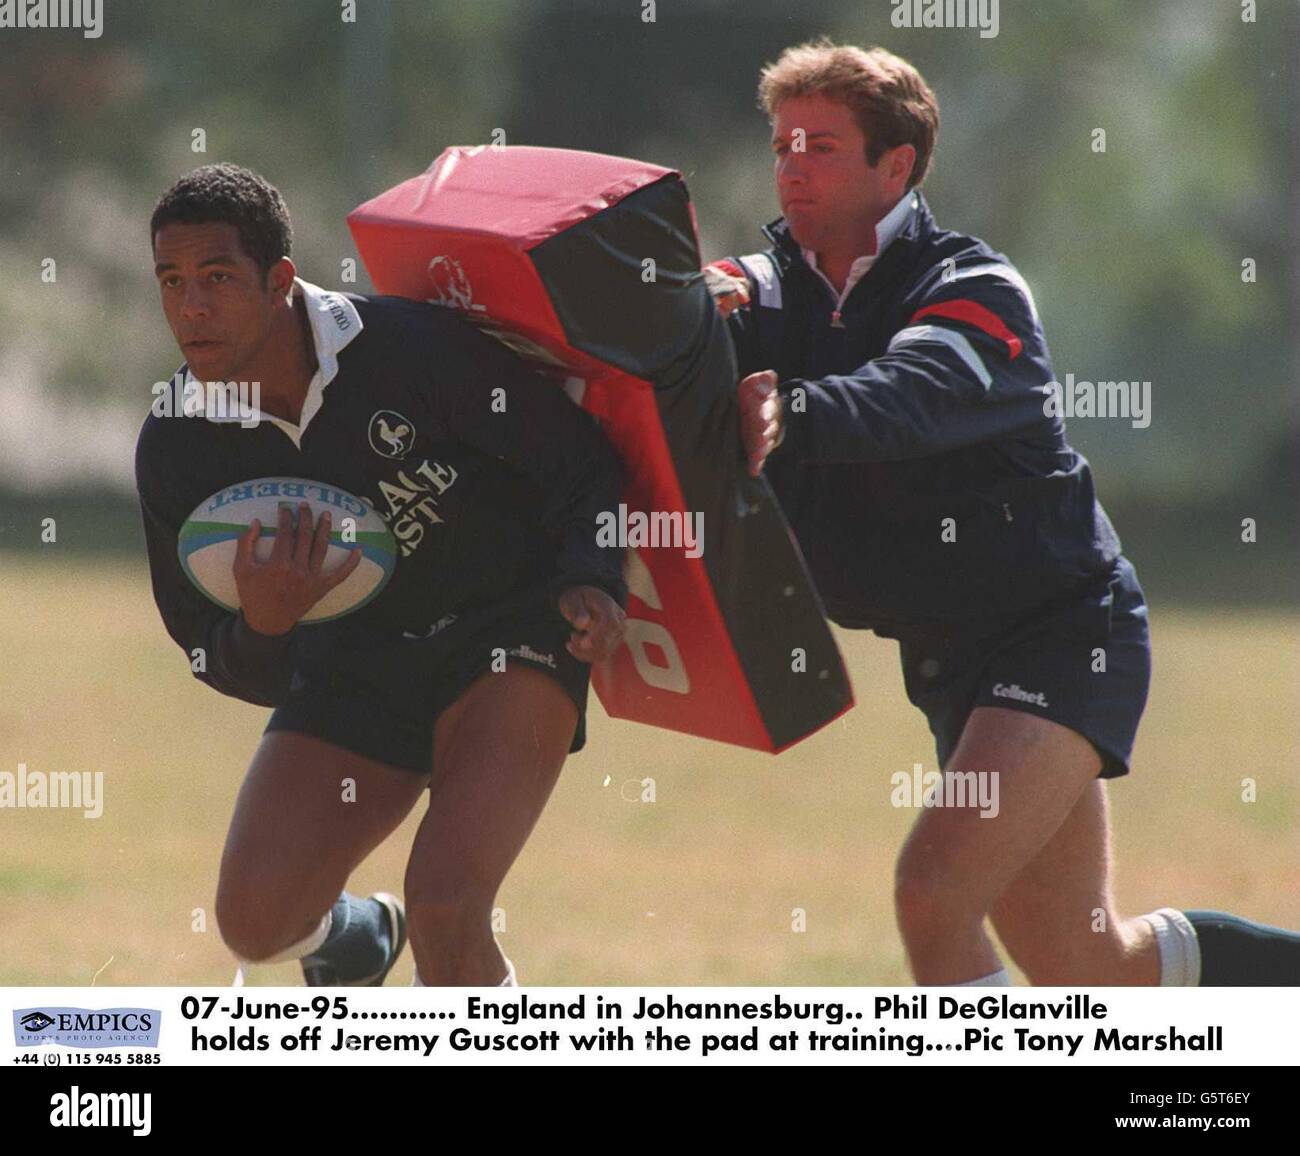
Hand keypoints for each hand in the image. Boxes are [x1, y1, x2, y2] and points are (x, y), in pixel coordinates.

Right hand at [233, 503, 361, 635]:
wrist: (267, 622)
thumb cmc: (253, 594)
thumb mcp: (241, 569)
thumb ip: (245, 544)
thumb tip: (256, 522)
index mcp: (278, 564)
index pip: (285, 533)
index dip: (286, 518)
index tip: (285, 507)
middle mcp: (298, 570)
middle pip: (305, 537)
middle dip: (306, 518)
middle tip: (305, 505)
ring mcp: (312, 580)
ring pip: (321, 549)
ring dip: (325, 530)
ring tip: (326, 515)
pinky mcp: (321, 588)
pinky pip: (340, 575)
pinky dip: (351, 564)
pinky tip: (359, 550)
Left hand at [557, 585, 625, 662]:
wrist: (585, 600)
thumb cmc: (577, 599)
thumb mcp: (572, 600)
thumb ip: (577, 611)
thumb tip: (582, 624)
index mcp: (609, 605)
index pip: (610, 623)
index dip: (598, 635)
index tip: (582, 643)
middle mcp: (619, 620)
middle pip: (608, 641)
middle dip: (586, 646)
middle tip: (572, 636)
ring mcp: (618, 633)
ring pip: (604, 652)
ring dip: (584, 652)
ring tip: (572, 639)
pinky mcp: (613, 643)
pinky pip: (601, 656)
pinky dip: (585, 656)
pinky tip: (574, 647)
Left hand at [738, 369, 783, 476]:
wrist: (762, 414)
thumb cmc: (756, 397)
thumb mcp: (760, 386)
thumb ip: (764, 381)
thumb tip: (769, 374)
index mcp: (766, 408)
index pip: (767, 411)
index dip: (766, 415)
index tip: (764, 419)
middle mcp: (766, 425)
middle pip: (767, 430)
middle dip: (764, 433)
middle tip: (762, 436)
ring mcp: (762, 437)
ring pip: (764, 445)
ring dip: (761, 450)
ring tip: (757, 455)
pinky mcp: (756, 448)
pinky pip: (757, 458)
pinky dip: (756, 464)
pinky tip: (754, 471)